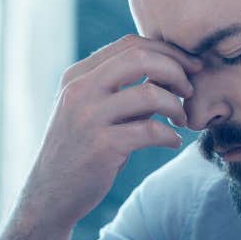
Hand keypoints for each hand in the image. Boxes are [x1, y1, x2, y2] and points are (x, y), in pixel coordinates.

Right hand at [16, 34, 203, 231]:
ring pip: (149, 93)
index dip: (167, 51)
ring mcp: (88, 118)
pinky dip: (170, 136)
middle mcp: (80, 90)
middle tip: (189, 90)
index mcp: (78, 76)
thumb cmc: (81, 150)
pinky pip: (151, 131)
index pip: (130, 45)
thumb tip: (171, 73)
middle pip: (140, 58)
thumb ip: (124, 91)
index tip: (190, 66)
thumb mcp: (94, 111)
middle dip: (176, 70)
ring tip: (181, 120)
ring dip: (176, 106)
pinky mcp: (101, 147)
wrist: (50, 194)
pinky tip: (173, 143)